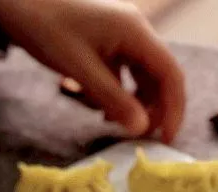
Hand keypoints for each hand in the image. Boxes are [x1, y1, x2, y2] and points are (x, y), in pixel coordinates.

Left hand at [0, 0, 185, 142]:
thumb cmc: (43, 26)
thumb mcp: (79, 68)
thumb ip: (113, 99)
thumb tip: (143, 128)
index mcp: (136, 32)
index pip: (171, 75)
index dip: (173, 110)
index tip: (165, 139)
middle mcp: (135, 30)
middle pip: (160, 76)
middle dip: (154, 108)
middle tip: (139, 135)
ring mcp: (121, 32)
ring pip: (141, 74)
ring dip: (134, 101)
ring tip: (114, 122)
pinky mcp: (106, 37)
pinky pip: (123, 69)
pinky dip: (118, 90)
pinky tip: (99, 105)